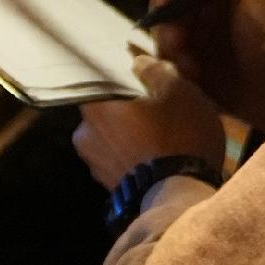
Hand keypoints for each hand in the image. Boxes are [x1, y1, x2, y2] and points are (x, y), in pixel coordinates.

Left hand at [74, 55, 228, 192]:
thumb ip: (155, 71)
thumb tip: (138, 63)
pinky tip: (160, 152)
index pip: (98, 76)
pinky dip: (135, 153)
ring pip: (113, 135)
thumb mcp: (178, 92)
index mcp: (94, 105)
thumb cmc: (178, 138)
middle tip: (157, 102)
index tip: (140, 72)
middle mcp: (84, 134)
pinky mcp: (110, 187)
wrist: (181, 201)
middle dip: (128, 105)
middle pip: (107, 108)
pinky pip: (121, 158)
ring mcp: (95, 164)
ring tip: (162, 130)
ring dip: (132, 130)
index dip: (120, 72)